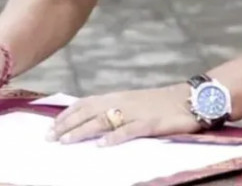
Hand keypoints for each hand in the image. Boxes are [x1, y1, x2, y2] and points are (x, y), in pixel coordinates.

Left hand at [48, 85, 201, 146]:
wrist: (191, 97)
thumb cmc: (162, 103)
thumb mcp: (134, 102)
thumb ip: (115, 109)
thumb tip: (92, 119)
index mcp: (118, 97)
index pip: (86, 103)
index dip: (67, 114)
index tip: (51, 126)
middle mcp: (124, 102)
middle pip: (89, 111)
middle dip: (68, 124)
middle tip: (50, 137)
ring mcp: (137, 112)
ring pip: (104, 120)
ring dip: (83, 130)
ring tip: (66, 141)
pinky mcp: (152, 123)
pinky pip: (130, 130)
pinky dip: (115, 137)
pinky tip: (103, 145)